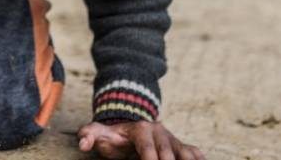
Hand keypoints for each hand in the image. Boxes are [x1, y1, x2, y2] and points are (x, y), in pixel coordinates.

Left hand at [77, 121, 203, 159]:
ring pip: (183, 151)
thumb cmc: (112, 135)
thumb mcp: (98, 132)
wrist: (129, 124)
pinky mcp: (179, 145)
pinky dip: (198, 158)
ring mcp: (171, 138)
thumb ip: (88, 136)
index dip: (150, 159)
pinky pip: (193, 151)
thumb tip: (81, 145)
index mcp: (141, 129)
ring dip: (187, 159)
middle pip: (168, 152)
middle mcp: (159, 132)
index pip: (147, 148)